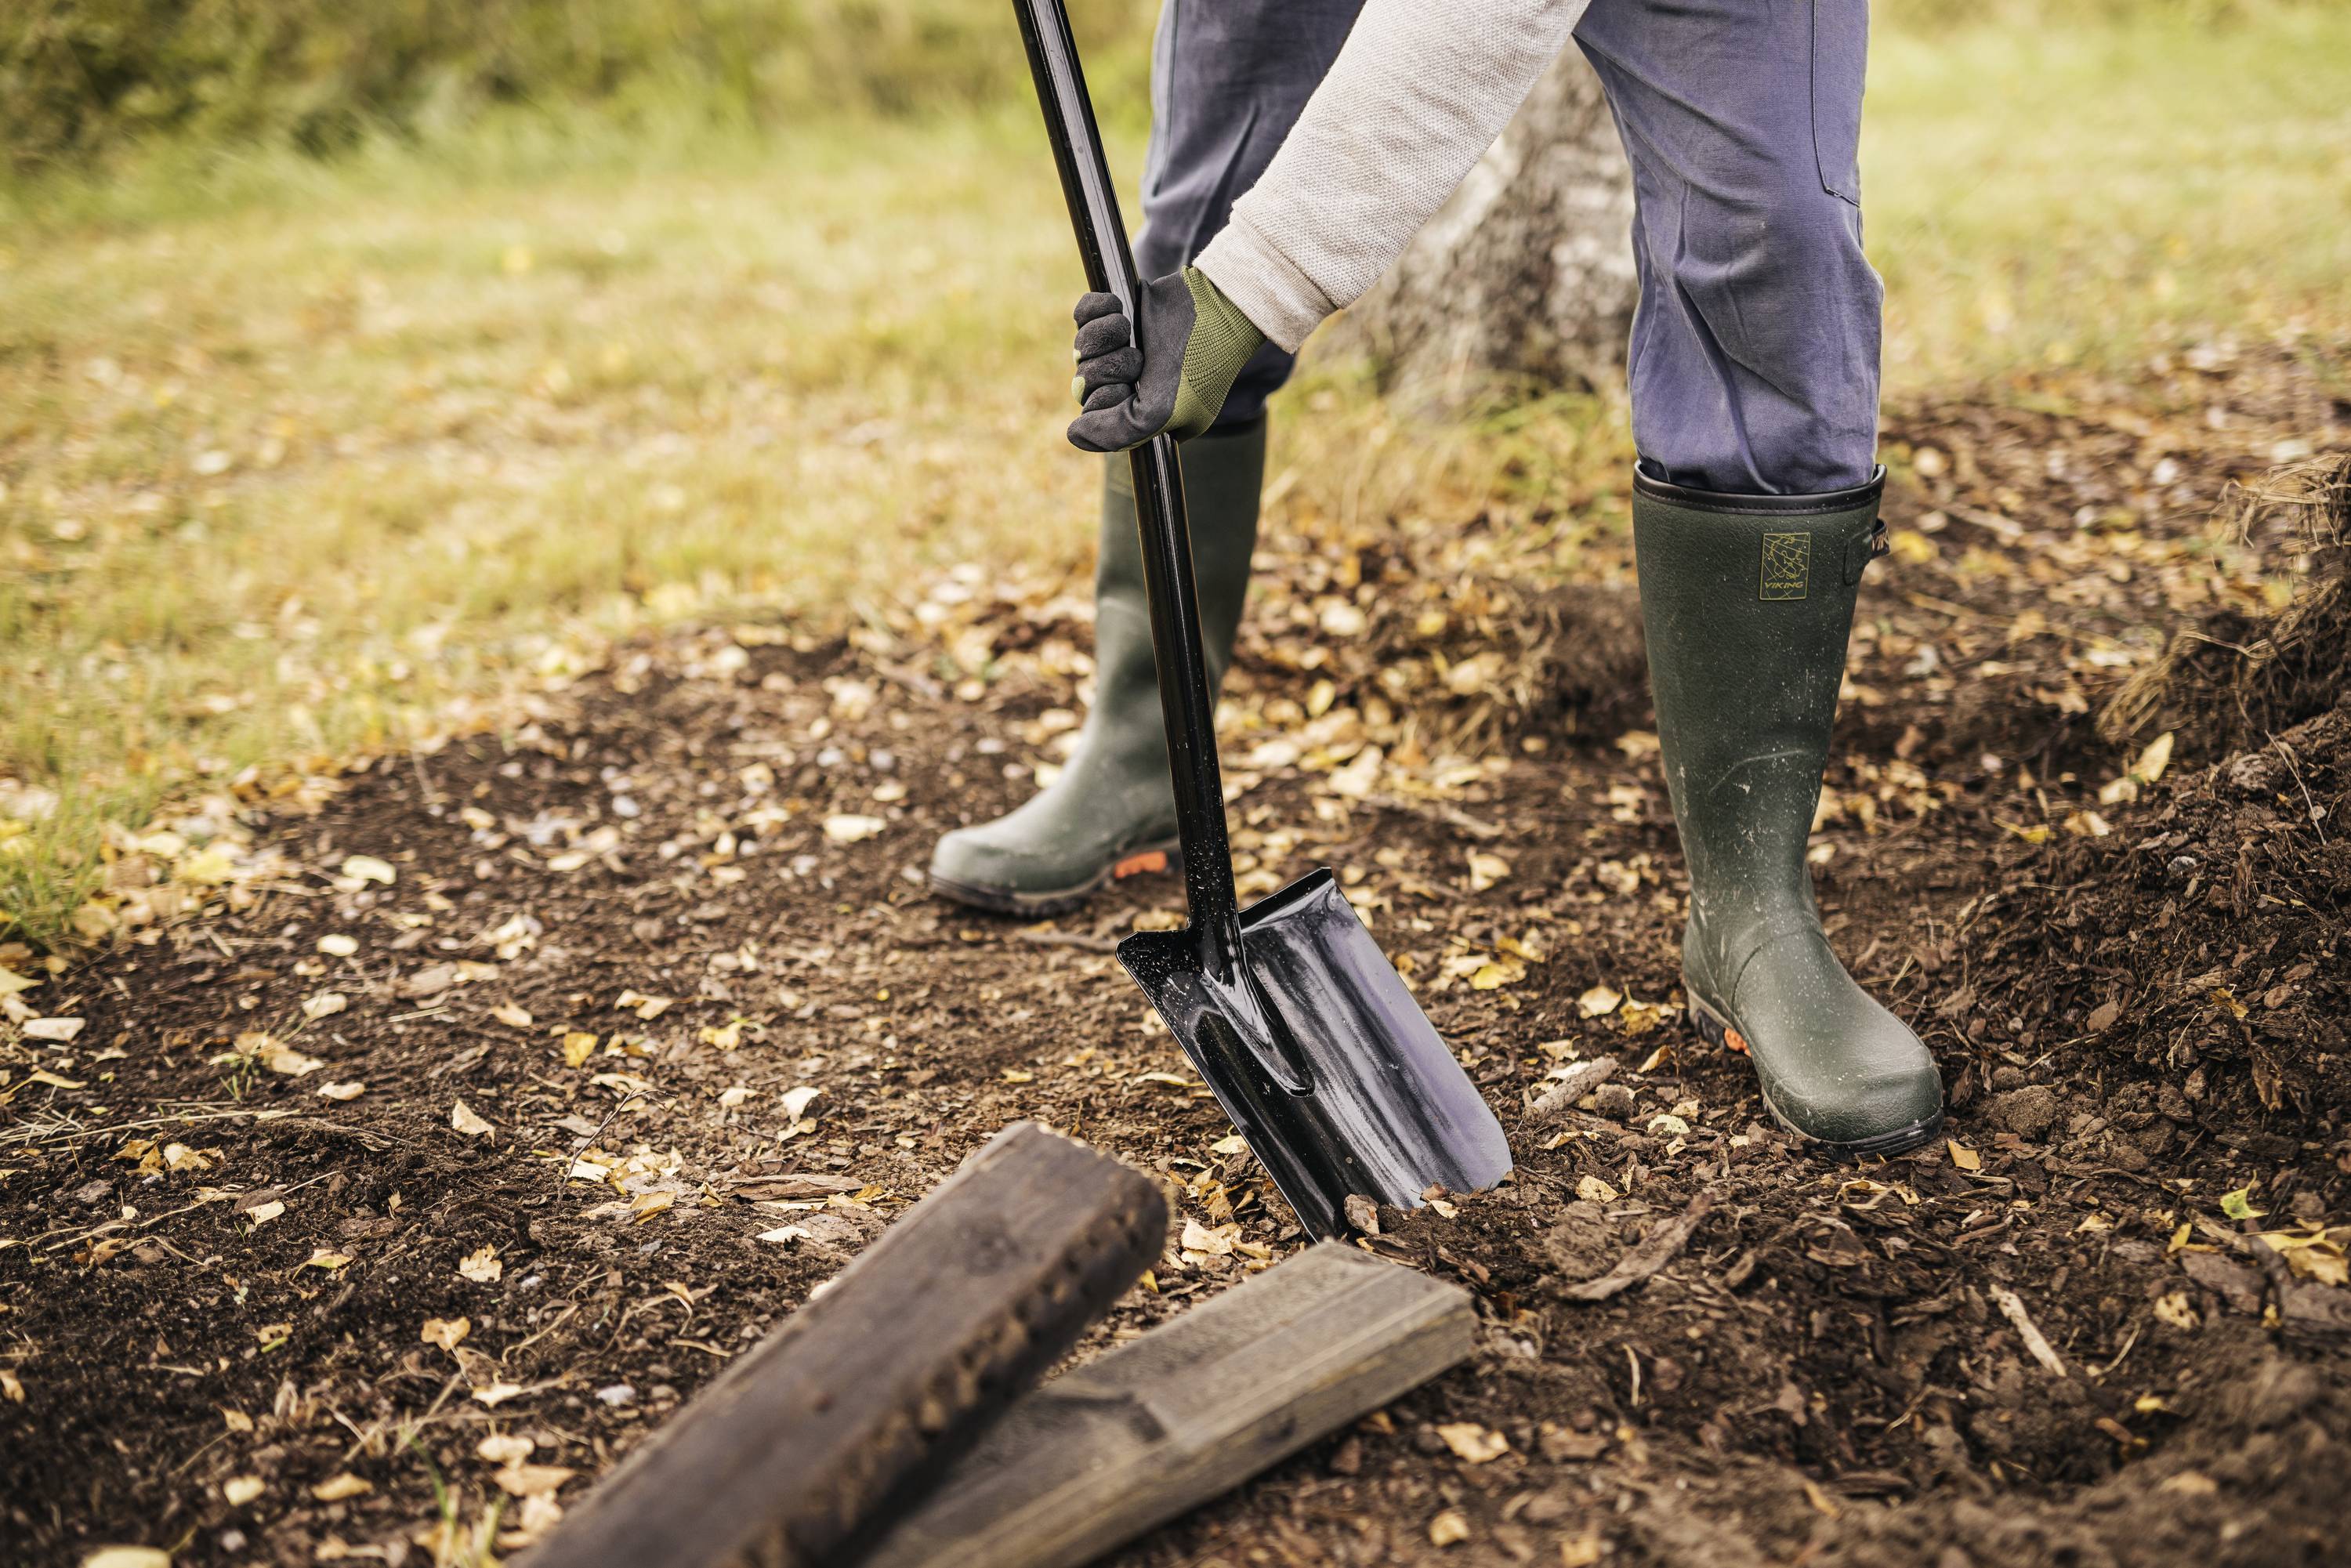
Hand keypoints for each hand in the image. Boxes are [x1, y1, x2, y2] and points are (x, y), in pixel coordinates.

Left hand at [1069, 267, 1264, 452]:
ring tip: (1129, 328)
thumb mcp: (1159, 414)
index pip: (1093, 414)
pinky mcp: (1118, 314)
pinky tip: (1119, 307)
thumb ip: (1115, 433)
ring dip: (1104, 336)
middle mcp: (1127, 382)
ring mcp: (1122, 347)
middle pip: (1083, 382)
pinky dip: (1096, 308)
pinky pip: (1083, 315)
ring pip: (1081, 348)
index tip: (1134, 388)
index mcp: (1137, 412)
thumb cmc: (1196, 365)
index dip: (1106, 399)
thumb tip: (1074, 435)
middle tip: (1141, 358)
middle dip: (1109, 367)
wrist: (1218, 307)